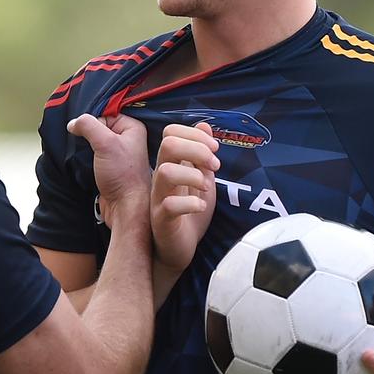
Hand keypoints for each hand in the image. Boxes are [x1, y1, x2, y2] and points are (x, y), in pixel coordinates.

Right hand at [67, 114, 150, 221]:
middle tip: (86, 145)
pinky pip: (93, 156)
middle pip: (99, 127)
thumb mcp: (105, 144)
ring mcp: (118, 154)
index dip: (93, 120)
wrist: (125, 208)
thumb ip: (88, 126)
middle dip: (87, 135)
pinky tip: (85, 165)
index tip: (86, 131)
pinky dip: (86, 159)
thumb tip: (73, 123)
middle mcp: (127, 139)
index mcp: (132, 128)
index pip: (106, 113)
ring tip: (87, 157)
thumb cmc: (123, 177)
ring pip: (94, 142)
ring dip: (85, 148)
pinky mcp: (110, 167)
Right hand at [150, 122, 218, 270]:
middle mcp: (160, 177)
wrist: (180, 248)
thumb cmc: (190, 212)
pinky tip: (200, 207)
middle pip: (168, 144)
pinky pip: (170, 205)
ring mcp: (158, 198)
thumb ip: (202, 155)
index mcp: (171, 164)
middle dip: (197, 150)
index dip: (195, 135)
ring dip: (194, 176)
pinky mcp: (161, 220)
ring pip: (166, 172)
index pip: (172, 132)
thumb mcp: (202, 178)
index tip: (214, 150)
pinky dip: (191, 204)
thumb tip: (205, 125)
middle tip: (214, 167)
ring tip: (206, 188)